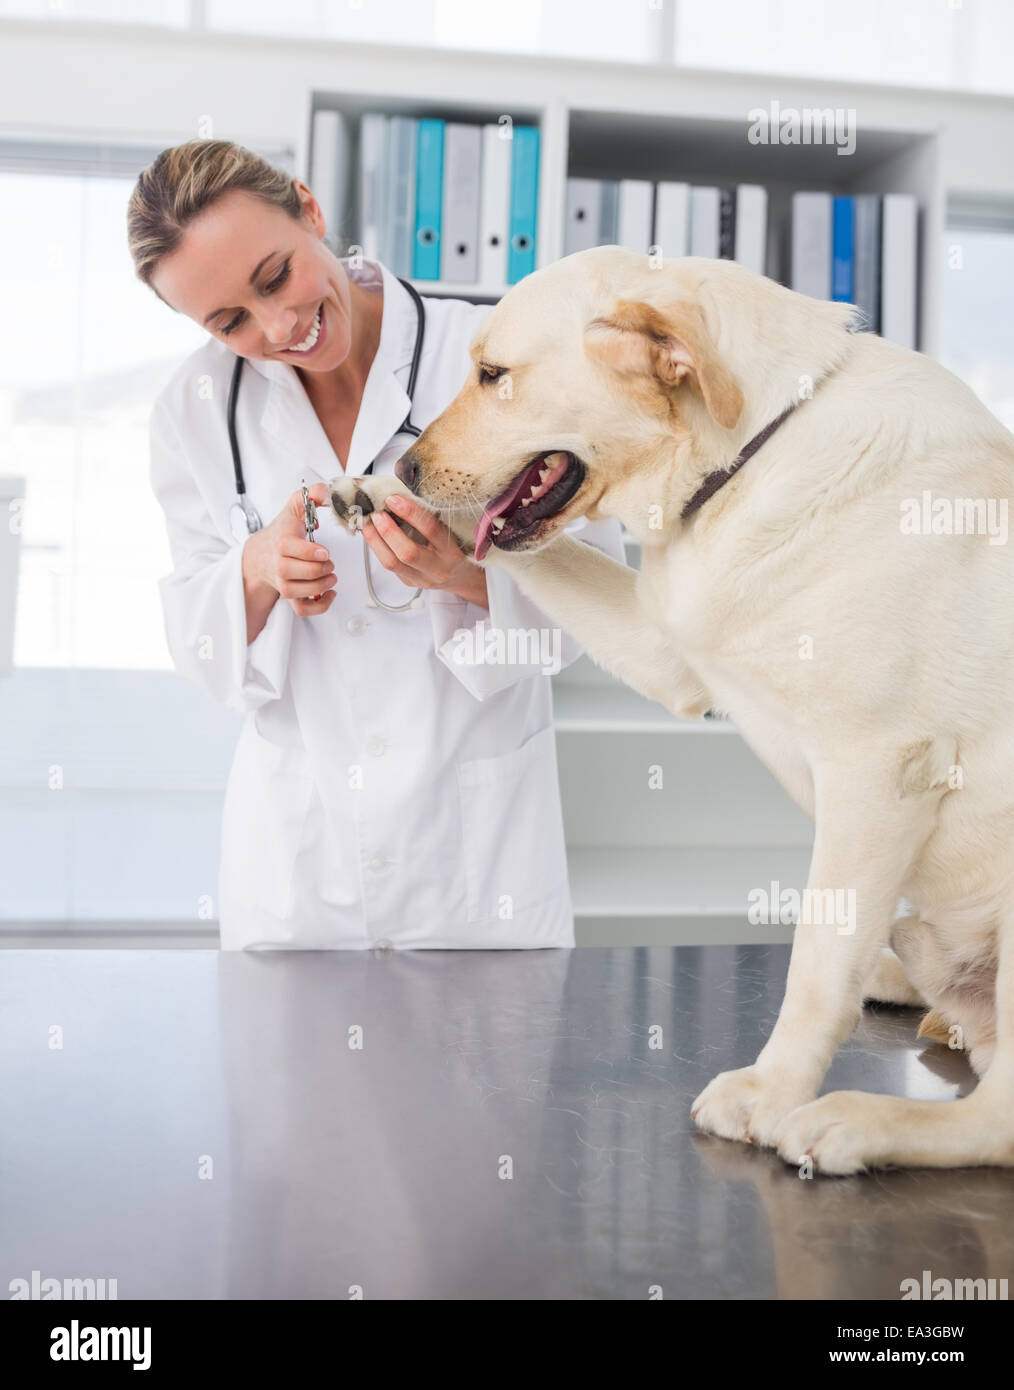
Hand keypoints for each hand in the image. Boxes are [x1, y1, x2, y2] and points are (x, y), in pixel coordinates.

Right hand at [244, 483, 336, 616]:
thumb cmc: (283, 530)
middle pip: (305, 573)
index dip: (315, 553)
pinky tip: (330, 593)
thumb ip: (311, 494)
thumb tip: (326, 491)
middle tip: (329, 562)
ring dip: (323, 585)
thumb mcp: (295, 507)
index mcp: (282, 543)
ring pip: (304, 592)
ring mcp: (284, 583)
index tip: (325, 551)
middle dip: (323, 568)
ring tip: (330, 575)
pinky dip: (320, 606)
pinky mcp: (289, 597)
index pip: (297, 551)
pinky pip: (304, 610)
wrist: (261, 554)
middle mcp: (280, 566)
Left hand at [362, 495, 488, 607]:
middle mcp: (437, 568)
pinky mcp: (408, 582)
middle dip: (387, 530)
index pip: (431, 530)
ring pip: (391, 562)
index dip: (410, 513)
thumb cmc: (453, 549)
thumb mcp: (450, 533)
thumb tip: (399, 498)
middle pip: (407, 552)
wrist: (459, 577)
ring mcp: (421, 579)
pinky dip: (377, 547)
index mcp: (451, 552)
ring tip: (367, 522)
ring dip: (375, 540)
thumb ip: (429, 519)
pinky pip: (388, 565)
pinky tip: (372, 534)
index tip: (394, 499)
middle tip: (376, 513)